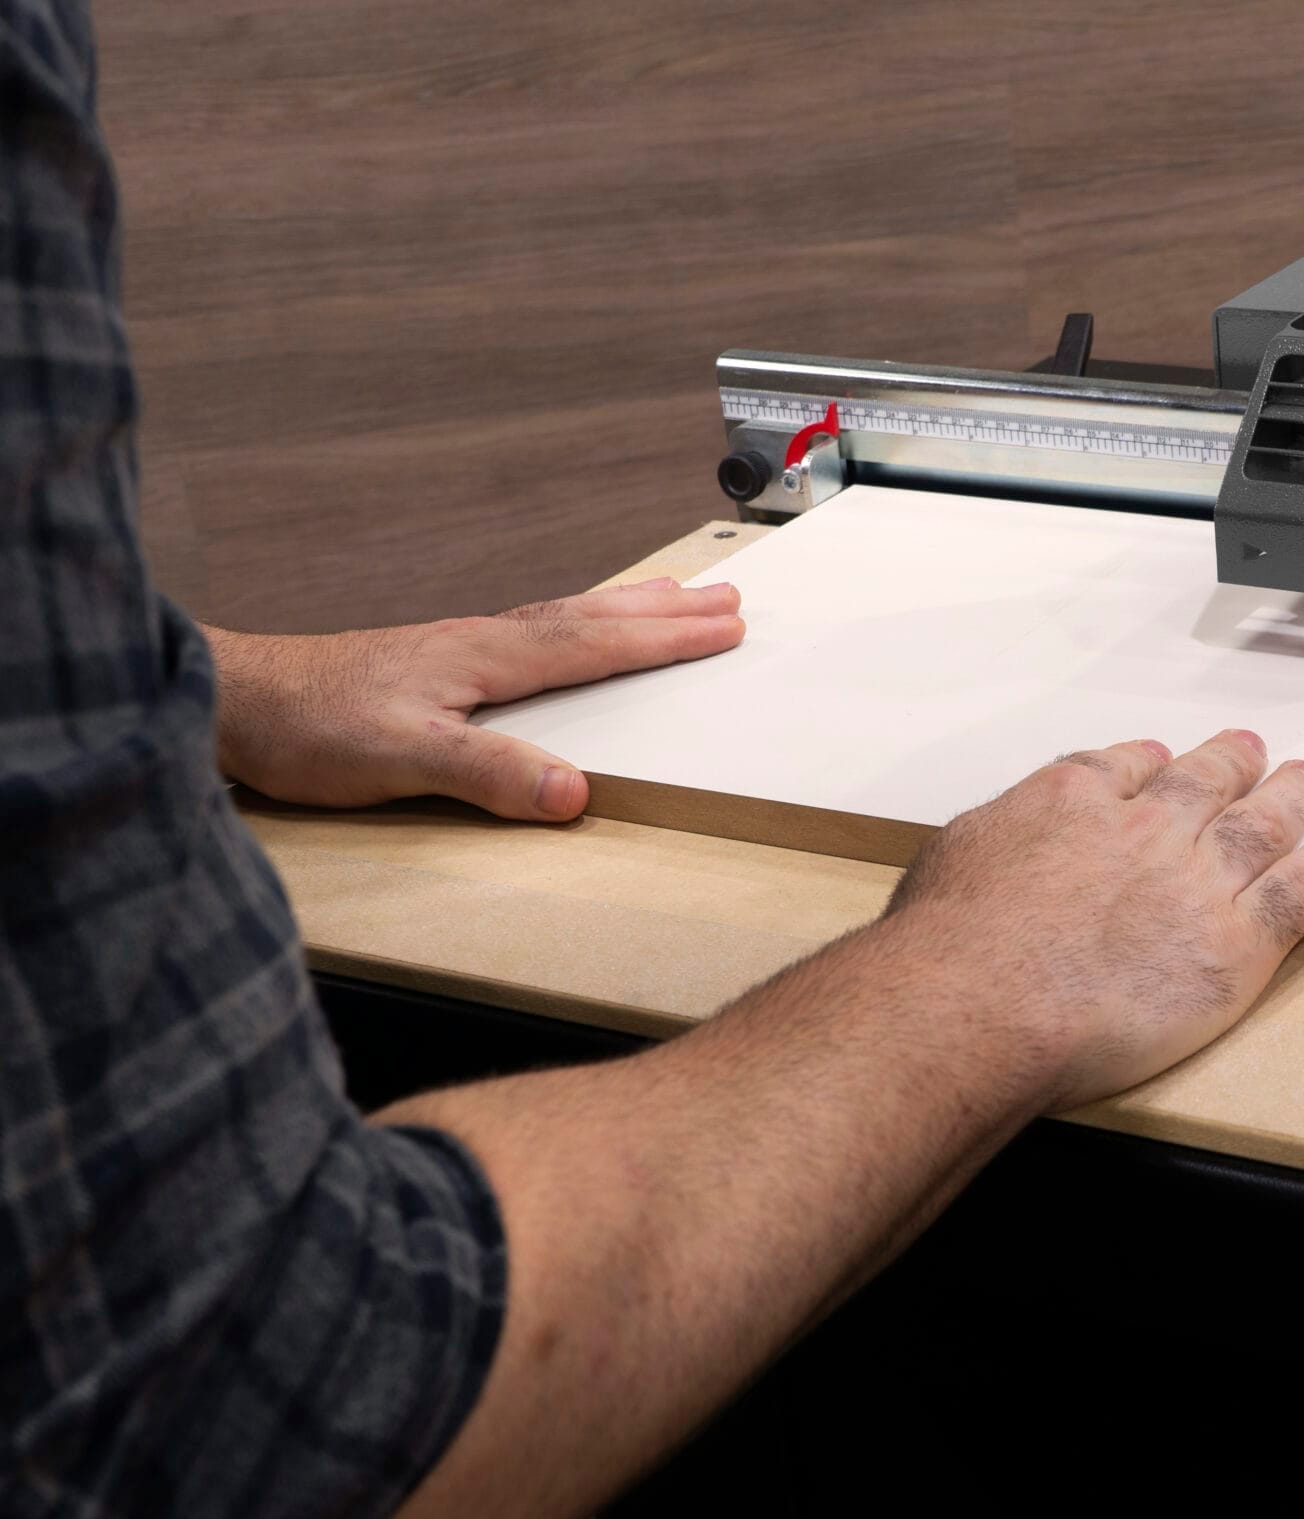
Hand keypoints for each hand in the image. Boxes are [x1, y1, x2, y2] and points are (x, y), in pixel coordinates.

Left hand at [205, 579, 744, 818]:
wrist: (233, 700)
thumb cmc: (308, 727)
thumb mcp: (402, 758)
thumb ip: (490, 772)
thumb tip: (574, 793)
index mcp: (487, 658)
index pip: (596, 644)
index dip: (664, 639)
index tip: (724, 628)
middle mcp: (482, 641)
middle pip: (594, 617)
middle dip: (665, 611)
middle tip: (728, 597)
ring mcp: (461, 648)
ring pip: (567, 616)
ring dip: (629, 608)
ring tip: (675, 599)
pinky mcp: (439, 662)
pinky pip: (536, 629)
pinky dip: (580, 622)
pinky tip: (577, 632)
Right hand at [875, 728, 1303, 1109]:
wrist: (982, 1001)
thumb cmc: (952, 945)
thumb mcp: (960, 853)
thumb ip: (1003, 834)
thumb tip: (1013, 835)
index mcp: (1075, 800)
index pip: (1125, 766)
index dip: (1153, 761)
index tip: (1165, 757)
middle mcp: (1145, 829)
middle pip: (1204, 783)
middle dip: (1233, 764)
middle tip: (1256, 751)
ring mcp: (1196, 883)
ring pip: (1262, 826)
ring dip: (1292, 798)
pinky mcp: (1234, 946)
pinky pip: (1300, 890)